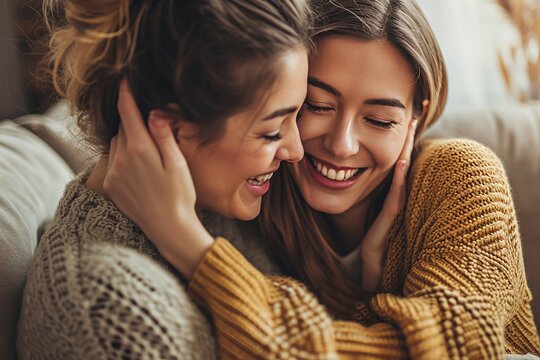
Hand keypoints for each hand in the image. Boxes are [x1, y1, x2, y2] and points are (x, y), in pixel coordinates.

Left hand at [103, 80, 212, 278]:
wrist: (169, 228)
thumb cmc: (180, 195)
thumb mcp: (178, 163)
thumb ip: (163, 136)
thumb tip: (153, 112)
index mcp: (140, 149)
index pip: (128, 112)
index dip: (125, 93)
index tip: (124, 79)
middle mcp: (121, 158)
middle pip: (124, 128)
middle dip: (134, 123)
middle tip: (153, 129)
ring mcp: (113, 173)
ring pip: (117, 144)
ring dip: (128, 141)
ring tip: (149, 156)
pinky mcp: (110, 185)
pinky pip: (112, 161)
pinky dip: (122, 157)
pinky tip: (140, 170)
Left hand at [360, 119, 417, 292]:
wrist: (368, 262)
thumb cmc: (361, 234)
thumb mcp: (355, 203)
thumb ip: (346, 184)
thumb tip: (322, 165)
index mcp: (387, 187)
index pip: (394, 156)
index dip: (398, 135)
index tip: (403, 112)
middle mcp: (394, 191)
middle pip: (403, 157)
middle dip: (407, 134)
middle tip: (415, 109)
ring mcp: (395, 203)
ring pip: (403, 171)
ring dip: (407, 148)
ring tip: (412, 125)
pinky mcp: (391, 216)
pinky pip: (397, 193)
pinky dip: (401, 177)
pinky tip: (402, 161)